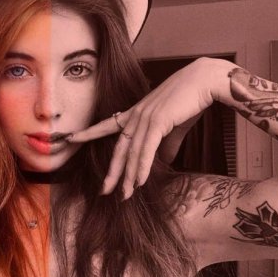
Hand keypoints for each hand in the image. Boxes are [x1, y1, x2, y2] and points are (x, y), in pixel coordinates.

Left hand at [68, 57, 231, 198]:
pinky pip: (146, 150)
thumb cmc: (191, 100)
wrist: (206, 81)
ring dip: (129, 177)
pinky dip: (142, 168)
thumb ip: (167, 144)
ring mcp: (145, 118)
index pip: (107, 125)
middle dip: (112, 172)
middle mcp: (136, 115)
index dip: (89, 132)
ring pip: (132, 154)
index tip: (71, 138)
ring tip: (125, 195)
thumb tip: (164, 161)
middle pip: (119, 149)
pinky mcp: (157, 122)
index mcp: (137, 113)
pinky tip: (139, 182)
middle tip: (104, 191)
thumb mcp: (174, 125)